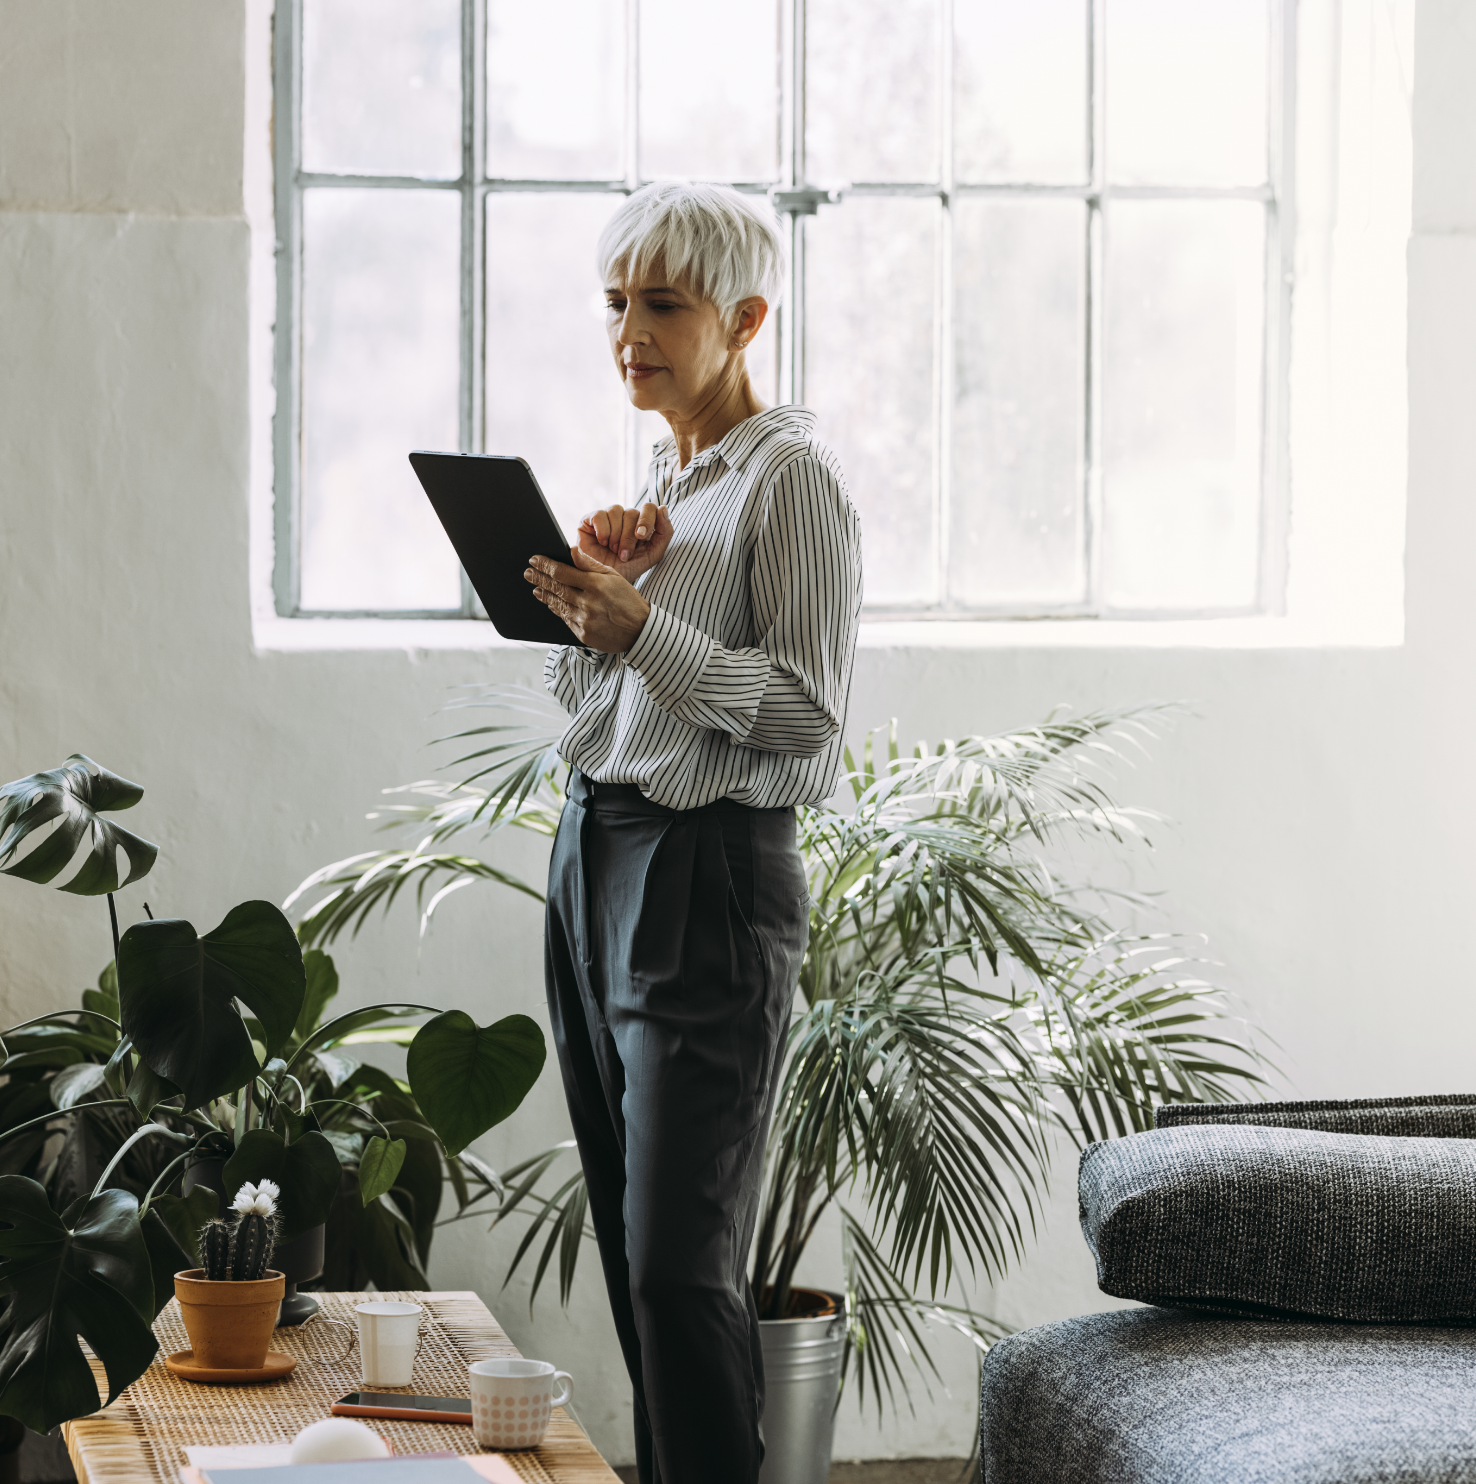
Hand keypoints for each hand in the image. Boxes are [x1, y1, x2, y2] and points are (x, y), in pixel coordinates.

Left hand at [525, 546, 650, 652]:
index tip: (534, 559)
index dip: (545, 565)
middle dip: (539, 579)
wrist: (640, 631)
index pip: (562, 572)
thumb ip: (590, 564)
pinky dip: (556, 610)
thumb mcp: (613, 577)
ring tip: (536, 588)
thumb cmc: (627, 600)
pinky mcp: (583, 635)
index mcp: (595, 585)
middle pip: (556, 588)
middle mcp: (587, 603)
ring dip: (544, 595)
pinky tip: (551, 604)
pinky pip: (565, 619)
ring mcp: (584, 620)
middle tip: (528, 573)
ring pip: (557, 605)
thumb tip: (571, 551)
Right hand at [577, 502, 673, 582]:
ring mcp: (608, 516)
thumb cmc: (628, 569)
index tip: (641, 537)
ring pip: (616, 511)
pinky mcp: (590, 519)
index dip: (647, 519)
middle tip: (624, 554)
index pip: (650, 507)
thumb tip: (663, 508)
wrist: (604, 581)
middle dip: (629, 537)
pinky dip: (603, 531)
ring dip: (616, 536)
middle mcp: (625, 517)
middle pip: (632, 512)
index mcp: (642, 523)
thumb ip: (665, 533)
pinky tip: (602, 543)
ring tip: (613, 550)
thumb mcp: (653, 554)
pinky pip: (600, 515)